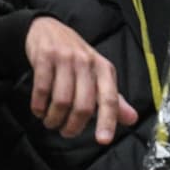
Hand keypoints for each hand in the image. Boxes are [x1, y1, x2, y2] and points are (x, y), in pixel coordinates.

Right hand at [25, 17, 136, 143]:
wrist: (47, 29)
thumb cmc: (75, 57)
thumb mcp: (97, 74)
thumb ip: (113, 99)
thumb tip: (132, 119)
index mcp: (104, 69)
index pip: (110, 99)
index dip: (107, 121)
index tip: (103, 140)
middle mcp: (86, 62)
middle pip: (83, 105)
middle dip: (72, 125)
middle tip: (65, 132)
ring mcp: (65, 59)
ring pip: (61, 100)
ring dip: (53, 118)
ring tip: (50, 122)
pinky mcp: (44, 57)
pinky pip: (42, 88)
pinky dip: (38, 105)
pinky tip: (38, 110)